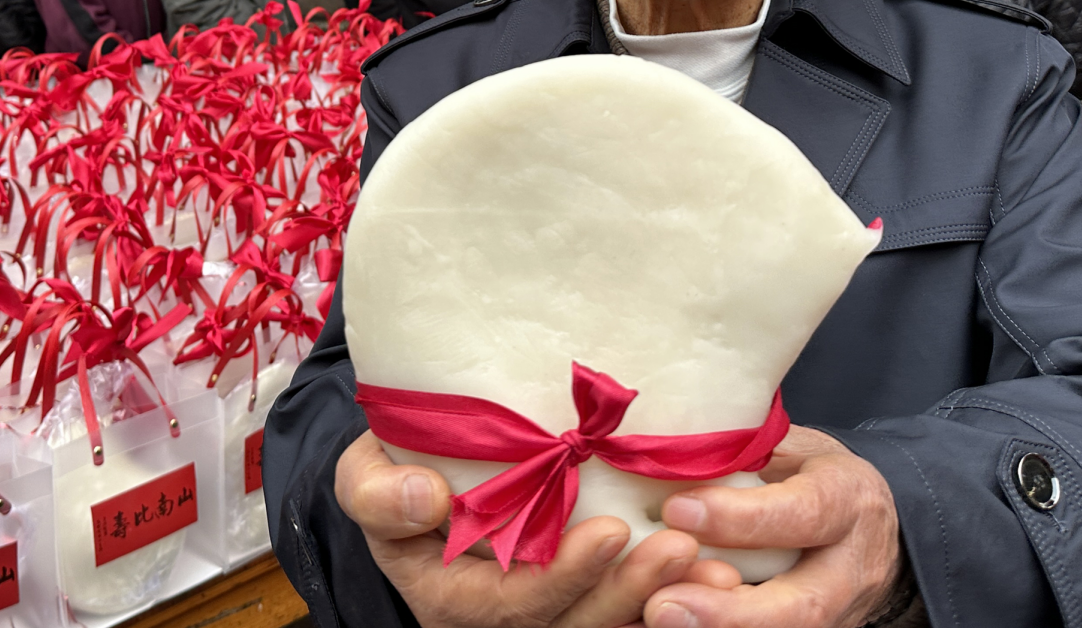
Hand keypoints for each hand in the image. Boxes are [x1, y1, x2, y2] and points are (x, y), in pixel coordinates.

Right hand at [336, 430, 701, 627]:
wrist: (421, 470)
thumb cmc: (393, 471)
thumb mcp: (363, 476)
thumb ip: (378, 495)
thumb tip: (426, 494)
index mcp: (451, 599)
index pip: (516, 605)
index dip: (564, 576)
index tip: (608, 532)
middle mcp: (505, 619)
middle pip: (577, 625)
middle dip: (631, 592)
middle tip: (681, 549)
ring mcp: (549, 613)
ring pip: (612, 626)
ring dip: (665, 601)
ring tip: (715, 568)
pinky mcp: (584, 598)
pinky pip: (630, 614)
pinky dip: (672, 601)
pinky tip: (719, 574)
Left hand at [644, 427, 900, 627]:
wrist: (870, 529)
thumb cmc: (815, 476)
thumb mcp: (792, 448)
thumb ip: (744, 456)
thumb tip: (669, 456)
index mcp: (847, 499)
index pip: (802, 513)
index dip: (740, 518)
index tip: (678, 510)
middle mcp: (851, 569)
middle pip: (802, 606)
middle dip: (731, 612)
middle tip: (664, 603)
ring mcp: (840, 614)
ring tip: (660, 613)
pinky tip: (675, 620)